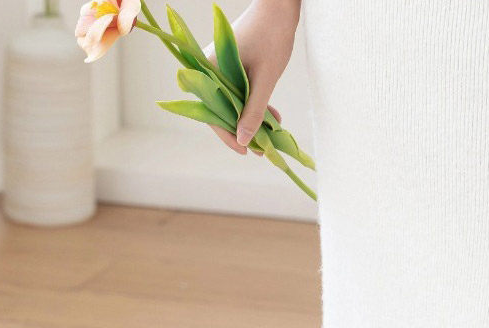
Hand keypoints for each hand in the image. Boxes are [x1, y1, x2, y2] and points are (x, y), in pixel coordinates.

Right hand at [204, 0, 299, 154]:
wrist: (279, 7)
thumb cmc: (271, 39)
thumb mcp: (265, 80)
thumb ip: (253, 111)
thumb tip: (244, 140)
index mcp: (210, 71)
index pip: (212, 113)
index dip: (228, 136)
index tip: (246, 152)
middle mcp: (210, 69)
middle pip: (222, 109)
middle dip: (242, 130)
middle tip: (262, 148)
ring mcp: (221, 66)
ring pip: (233, 101)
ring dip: (252, 119)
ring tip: (271, 135)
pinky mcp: (234, 64)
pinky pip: (240, 90)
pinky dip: (255, 104)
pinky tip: (273, 117)